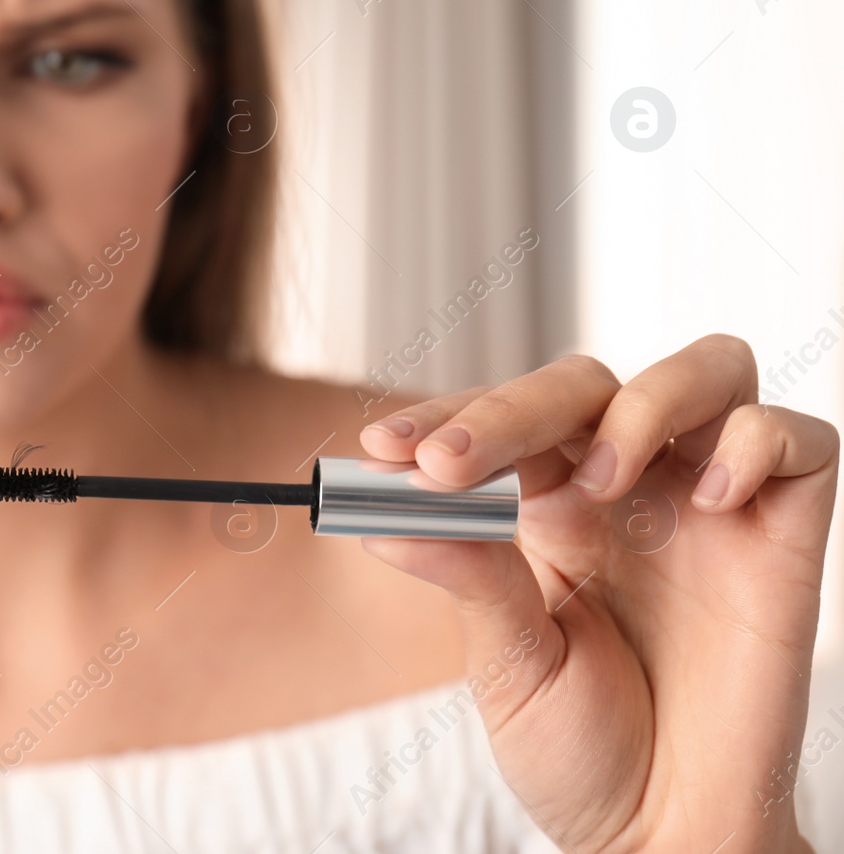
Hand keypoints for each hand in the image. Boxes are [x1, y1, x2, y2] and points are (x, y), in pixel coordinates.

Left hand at [358, 336, 836, 852]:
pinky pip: (795, 437)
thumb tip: (384, 516)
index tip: (383, 449)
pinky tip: (711, 498)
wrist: (669, 834)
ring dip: (640, 404)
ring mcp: (711, 501)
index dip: (444, 418)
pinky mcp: (785, 531)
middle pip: (585, 384)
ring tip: (598, 483)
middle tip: (450, 464)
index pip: (502, 420)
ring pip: (705, 370)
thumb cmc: (583, 752)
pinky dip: (754, 443)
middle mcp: (631, 487)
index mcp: (550, 508)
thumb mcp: (508, 663)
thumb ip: (469, 575)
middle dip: (510, 409)